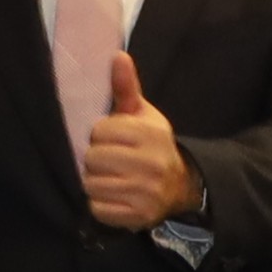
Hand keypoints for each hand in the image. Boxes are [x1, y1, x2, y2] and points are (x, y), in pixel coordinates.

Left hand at [80, 52, 198, 230]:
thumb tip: (117, 55)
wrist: (180, 185)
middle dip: (95, 159)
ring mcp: (146, 192)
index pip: (98, 131)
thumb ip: (126, 88)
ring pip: (91, 184)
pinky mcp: (139, 216)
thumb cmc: (151, 145)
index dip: (100, 136)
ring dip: (95, 182)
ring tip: (112, 178)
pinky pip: (98, 208)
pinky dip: (100, 204)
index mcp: (151, 134)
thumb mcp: (142, 115)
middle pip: (92, 158)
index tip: (113, 140)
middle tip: (111, 162)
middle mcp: (151, 163)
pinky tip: (114, 196)